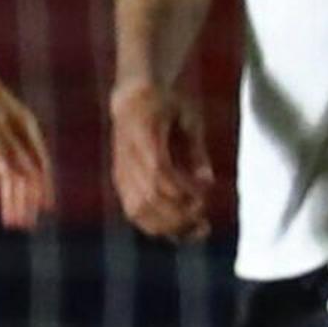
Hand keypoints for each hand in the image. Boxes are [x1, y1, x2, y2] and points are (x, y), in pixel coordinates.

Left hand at [0, 44, 53, 230]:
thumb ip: (7, 150)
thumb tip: (26, 175)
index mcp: (25, 129)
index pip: (38, 164)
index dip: (42, 188)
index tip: (46, 209)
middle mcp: (14, 136)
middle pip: (22, 174)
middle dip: (24, 200)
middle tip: (23, 226)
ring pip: (5, 175)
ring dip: (7, 198)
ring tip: (8, 222)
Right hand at [109, 76, 218, 242]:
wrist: (132, 96)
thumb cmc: (166, 103)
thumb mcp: (189, 117)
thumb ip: (196, 150)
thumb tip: (207, 182)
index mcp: (143, 134)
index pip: (159, 173)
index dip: (182, 191)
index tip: (205, 197)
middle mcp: (126, 157)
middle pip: (147, 198)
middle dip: (178, 215)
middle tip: (204, 220)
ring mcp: (120, 171)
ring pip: (136, 211)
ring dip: (167, 225)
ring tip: (193, 229)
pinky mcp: (120, 182)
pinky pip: (133, 211)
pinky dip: (156, 224)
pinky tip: (178, 227)